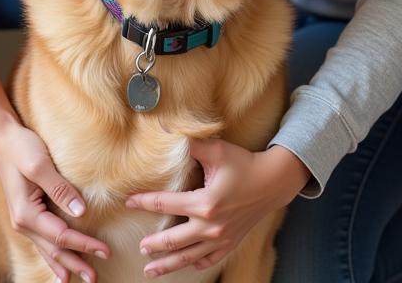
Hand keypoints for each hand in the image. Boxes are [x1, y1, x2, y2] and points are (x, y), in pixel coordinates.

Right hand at [0, 118, 110, 281]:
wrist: (2, 138)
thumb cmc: (21, 148)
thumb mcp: (40, 165)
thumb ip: (59, 189)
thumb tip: (80, 212)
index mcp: (26, 214)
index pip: (61, 236)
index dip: (84, 245)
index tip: (105, 251)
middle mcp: (23, 222)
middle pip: (54, 250)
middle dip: (75, 264)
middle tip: (95, 278)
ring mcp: (23, 220)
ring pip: (47, 249)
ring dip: (64, 264)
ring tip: (77, 278)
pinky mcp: (27, 213)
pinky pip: (42, 240)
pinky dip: (52, 254)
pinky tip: (58, 263)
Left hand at [125, 139, 309, 277]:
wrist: (272, 182)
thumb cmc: (243, 163)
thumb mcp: (216, 150)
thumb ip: (190, 145)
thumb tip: (165, 131)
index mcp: (204, 203)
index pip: (165, 204)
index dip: (144, 202)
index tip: (129, 201)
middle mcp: (210, 226)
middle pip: (173, 240)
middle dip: (154, 245)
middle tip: (140, 248)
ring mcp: (220, 238)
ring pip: (188, 257)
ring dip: (168, 264)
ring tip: (150, 269)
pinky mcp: (230, 243)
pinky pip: (208, 259)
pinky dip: (195, 263)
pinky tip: (185, 264)